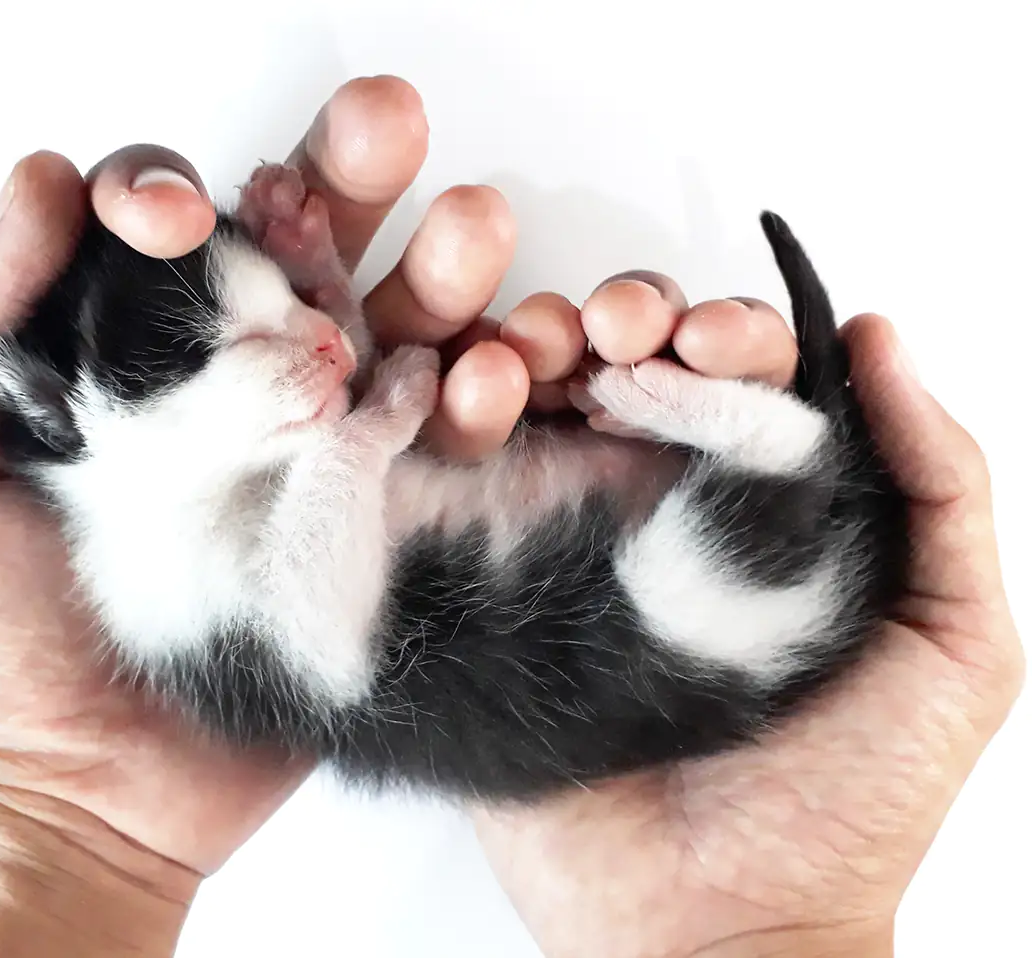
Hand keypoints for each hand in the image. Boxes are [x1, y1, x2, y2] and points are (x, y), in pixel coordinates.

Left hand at [0, 75, 521, 946]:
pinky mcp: (374, 523)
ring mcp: (311, 453)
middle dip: (347, 182)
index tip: (175, 222)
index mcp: (124, 360)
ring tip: (473, 231)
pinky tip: (490, 370)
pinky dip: (475, 400)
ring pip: (391, 330)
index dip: (173, 196)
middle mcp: (227, 389)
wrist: (81, 798)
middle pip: (299, 253)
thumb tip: (39, 180)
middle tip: (388, 125)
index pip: (163, 236)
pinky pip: (439, 447)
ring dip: (440, 272)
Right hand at [469, 282, 1024, 956]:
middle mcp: (656, 506)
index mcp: (760, 502)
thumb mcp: (954, 639)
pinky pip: (460, 478)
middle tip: (616, 338)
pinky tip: (467, 397)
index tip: (707, 341)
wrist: (718, 925)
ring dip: (531, 351)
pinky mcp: (493, 586)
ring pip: (537, 404)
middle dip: (619, 322)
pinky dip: (453, 414)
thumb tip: (881, 339)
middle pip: (626, 369)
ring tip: (533, 359)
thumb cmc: (850, 800)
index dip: (722, 332)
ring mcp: (565, 540)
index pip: (735, 374)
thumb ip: (937, 485)